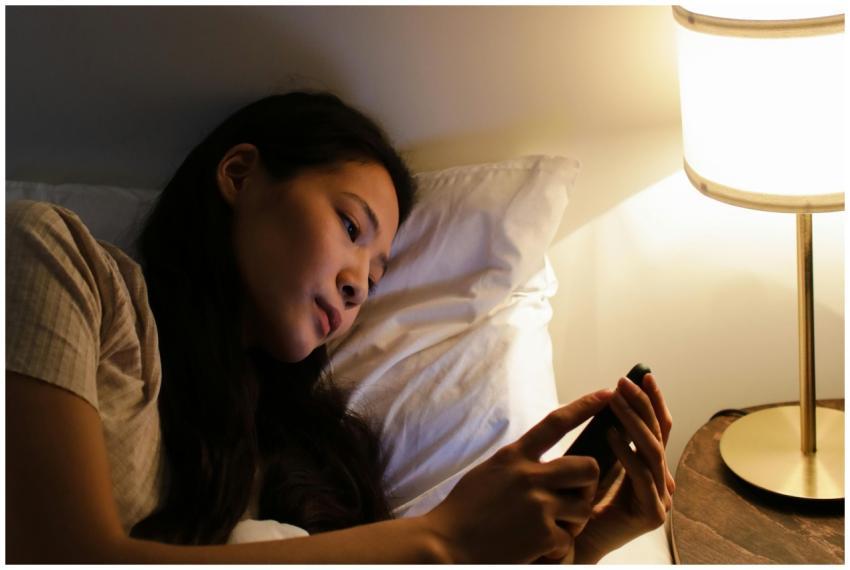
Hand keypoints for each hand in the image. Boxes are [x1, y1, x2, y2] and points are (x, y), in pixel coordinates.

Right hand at [421, 389, 614, 563]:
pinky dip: (557, 549)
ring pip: (584, 506)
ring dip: (574, 520)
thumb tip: (543, 462)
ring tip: (551, 528)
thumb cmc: (463, 511)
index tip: (607, 394)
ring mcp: (538, 506)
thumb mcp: (488, 473)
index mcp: (514, 456)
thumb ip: (517, 464)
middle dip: (588, 483)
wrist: (445, 545)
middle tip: (574, 497)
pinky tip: (537, 550)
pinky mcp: (542, 536)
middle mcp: (529, 476)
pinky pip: (568, 540)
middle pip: (588, 467)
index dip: (584, 406)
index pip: (556, 423)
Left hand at [574, 373, 674, 562]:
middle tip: (626, 382)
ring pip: (651, 451)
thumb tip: (610, 398)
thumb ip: (611, 439)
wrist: (573, 541)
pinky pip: (641, 476)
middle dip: (643, 405)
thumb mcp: (598, 461)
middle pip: (659, 435)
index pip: (659, 428)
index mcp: (653, 468)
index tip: (644, 375)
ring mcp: (661, 499)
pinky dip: (625, 452)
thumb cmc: (582, 500)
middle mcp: (662, 482)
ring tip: (616, 400)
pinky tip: (610, 434)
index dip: (653, 401)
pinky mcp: (651, 514)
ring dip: (633, 421)